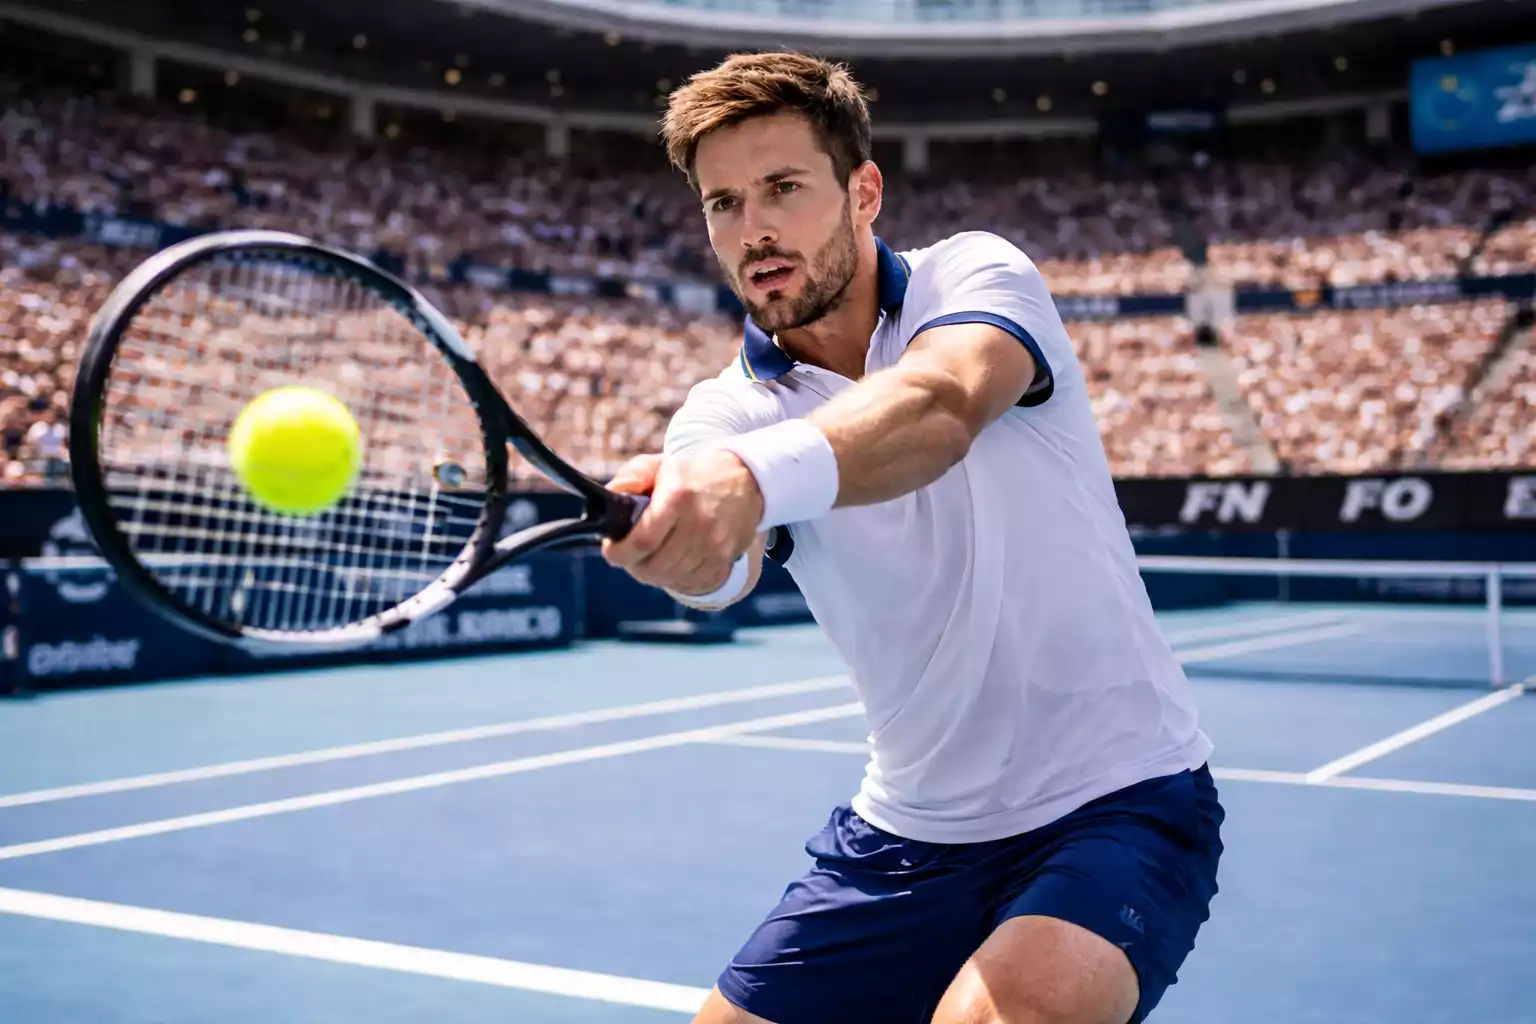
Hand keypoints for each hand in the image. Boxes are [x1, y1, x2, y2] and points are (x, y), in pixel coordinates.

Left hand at [602, 449, 763, 596]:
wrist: (745, 480)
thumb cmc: (694, 475)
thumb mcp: (659, 465)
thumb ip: (630, 478)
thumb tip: (610, 499)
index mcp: (678, 497)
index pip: (643, 540)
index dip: (620, 553)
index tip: (612, 550)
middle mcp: (699, 524)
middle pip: (655, 566)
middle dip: (634, 565)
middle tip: (632, 553)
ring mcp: (715, 545)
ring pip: (672, 578)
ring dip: (655, 574)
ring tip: (653, 557)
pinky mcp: (726, 560)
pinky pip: (693, 585)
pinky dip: (677, 581)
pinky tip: (674, 565)